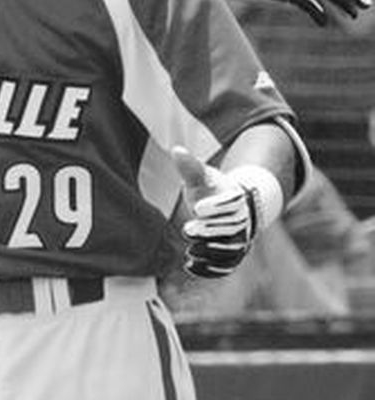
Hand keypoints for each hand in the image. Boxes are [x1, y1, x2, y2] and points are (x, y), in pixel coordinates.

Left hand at [172, 147, 256, 278]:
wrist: (227, 205)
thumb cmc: (210, 188)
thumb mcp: (201, 176)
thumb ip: (190, 167)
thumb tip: (176, 149)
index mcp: (236, 198)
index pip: (232, 203)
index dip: (217, 206)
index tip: (198, 207)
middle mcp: (241, 220)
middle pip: (231, 228)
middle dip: (211, 230)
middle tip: (188, 230)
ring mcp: (239, 239)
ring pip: (231, 249)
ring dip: (211, 252)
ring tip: (191, 251)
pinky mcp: (232, 254)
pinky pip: (226, 265)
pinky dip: (211, 268)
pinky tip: (191, 266)